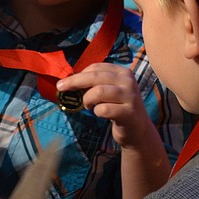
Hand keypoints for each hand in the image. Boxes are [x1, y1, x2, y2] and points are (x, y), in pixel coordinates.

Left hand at [58, 62, 169, 198]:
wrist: (138, 131)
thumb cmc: (118, 108)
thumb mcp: (111, 90)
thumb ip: (96, 82)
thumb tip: (69, 80)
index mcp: (123, 72)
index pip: (96, 67)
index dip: (78, 74)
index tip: (66, 82)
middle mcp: (128, 81)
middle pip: (94, 76)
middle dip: (74, 82)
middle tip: (61, 88)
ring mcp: (130, 97)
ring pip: (98, 92)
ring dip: (87, 99)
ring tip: (88, 105)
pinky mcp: (129, 113)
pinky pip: (104, 109)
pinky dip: (96, 112)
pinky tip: (99, 114)